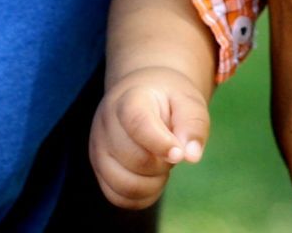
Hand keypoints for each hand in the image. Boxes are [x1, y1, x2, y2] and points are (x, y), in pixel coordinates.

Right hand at [88, 66, 211, 208]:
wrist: (142, 93)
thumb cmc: (168, 100)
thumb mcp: (188, 101)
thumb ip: (193, 125)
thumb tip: (191, 157)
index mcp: (130, 99)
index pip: (138, 124)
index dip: (160, 144)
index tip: (179, 154)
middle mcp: (106, 123)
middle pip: (135, 159)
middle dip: (163, 163)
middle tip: (173, 150)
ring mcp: (97, 148)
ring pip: (125, 184)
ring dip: (153, 182)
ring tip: (162, 164)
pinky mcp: (98, 170)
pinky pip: (119, 197)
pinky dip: (142, 195)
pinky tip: (153, 178)